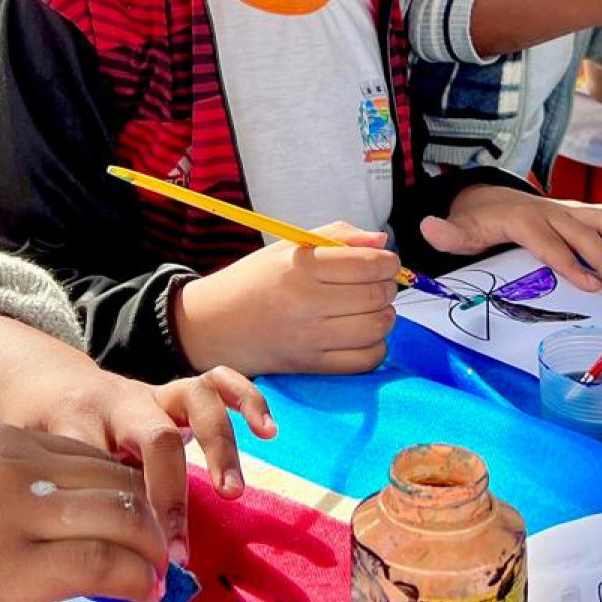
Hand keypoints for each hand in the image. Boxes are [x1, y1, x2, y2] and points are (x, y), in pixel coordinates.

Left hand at [0, 363, 276, 563]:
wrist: (43, 381)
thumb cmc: (38, 439)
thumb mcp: (29, 471)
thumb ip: (55, 509)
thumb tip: (85, 577)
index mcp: (75, 423)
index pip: (99, 467)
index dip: (121, 517)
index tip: (136, 568)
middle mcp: (117, 404)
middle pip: (155, 438)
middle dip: (172, 495)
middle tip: (178, 551)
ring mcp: (149, 394)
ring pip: (194, 400)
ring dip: (219, 447)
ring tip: (232, 491)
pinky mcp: (173, 390)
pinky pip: (217, 382)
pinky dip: (245, 400)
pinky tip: (268, 432)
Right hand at [0, 425, 170, 601]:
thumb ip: (7, 503)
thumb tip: (61, 539)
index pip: (92, 458)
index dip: (130, 495)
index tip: (143, 529)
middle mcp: (13, 467)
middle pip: (118, 482)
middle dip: (152, 519)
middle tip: (165, 556)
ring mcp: (14, 516)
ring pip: (122, 519)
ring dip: (153, 552)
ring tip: (158, 579)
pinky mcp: (12, 571)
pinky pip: (103, 567)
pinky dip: (136, 581)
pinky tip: (141, 599)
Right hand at [173, 221, 399, 376]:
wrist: (213, 325)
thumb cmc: (253, 282)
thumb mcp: (289, 246)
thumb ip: (338, 236)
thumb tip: (382, 243)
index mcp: (300, 266)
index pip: (368, 265)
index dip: (388, 263)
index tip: (385, 263)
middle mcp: (305, 303)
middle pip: (376, 296)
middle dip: (388, 288)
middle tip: (379, 284)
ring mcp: (308, 338)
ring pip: (375, 328)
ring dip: (385, 317)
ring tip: (373, 309)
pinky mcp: (310, 365)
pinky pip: (364, 360)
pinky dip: (375, 347)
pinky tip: (363, 335)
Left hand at [422, 184, 601, 292]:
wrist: (488, 198)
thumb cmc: (477, 222)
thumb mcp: (458, 230)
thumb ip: (446, 234)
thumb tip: (428, 227)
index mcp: (521, 219)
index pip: (550, 243)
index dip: (572, 264)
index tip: (592, 286)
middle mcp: (549, 209)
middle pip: (583, 233)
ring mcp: (567, 208)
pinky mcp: (578, 211)